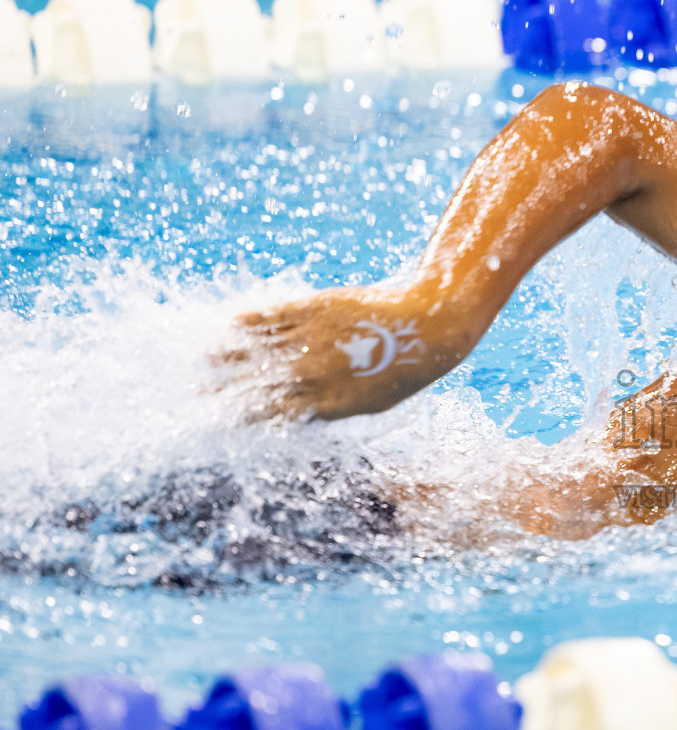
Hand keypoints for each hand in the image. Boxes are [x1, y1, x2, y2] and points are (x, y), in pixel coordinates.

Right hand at [219, 285, 453, 420]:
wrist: (426, 328)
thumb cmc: (402, 371)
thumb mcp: (368, 402)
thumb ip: (330, 408)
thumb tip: (300, 414)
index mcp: (325, 403)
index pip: (270, 415)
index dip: (240, 417)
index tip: (219, 419)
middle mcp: (314, 373)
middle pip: (256, 384)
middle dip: (222, 391)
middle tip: (197, 394)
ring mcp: (313, 340)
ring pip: (260, 349)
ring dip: (228, 355)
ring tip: (204, 358)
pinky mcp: (316, 309)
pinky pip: (275, 317)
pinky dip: (253, 321)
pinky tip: (233, 324)